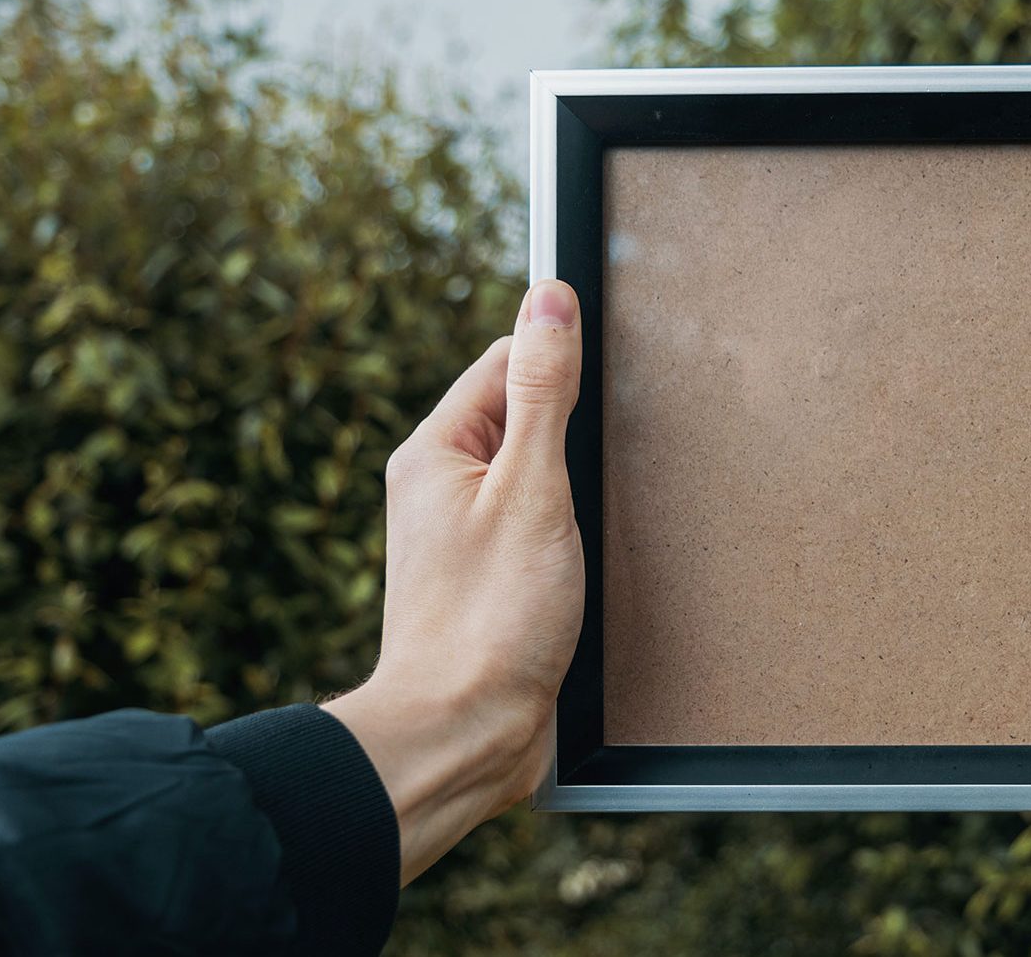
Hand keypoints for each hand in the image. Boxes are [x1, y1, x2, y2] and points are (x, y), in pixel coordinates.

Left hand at [324, 280, 584, 884]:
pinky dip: (565, 534)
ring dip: (570, 491)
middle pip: (521, 417)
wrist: (464, 732)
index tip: (596, 397)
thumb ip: (544, 389)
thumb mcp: (532, 486)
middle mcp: (438, 487)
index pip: (503, 361)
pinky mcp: (486, 582)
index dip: (557, 367)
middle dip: (569, 434)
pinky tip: (580, 566)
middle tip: (588, 479)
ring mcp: (460, 537)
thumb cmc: (491, 618)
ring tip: (581, 531)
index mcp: (433, 451)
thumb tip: (549, 298)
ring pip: (533, 477)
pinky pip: (534, 528)